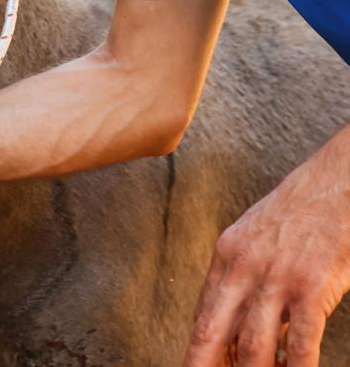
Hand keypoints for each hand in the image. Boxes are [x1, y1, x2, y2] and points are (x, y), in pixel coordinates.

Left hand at [183, 147, 349, 366]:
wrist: (335, 183)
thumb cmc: (299, 215)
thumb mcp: (254, 240)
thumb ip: (241, 279)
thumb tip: (233, 325)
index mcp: (226, 257)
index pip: (203, 316)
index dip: (197, 352)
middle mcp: (243, 268)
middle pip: (213, 333)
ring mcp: (277, 278)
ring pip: (254, 346)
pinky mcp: (312, 286)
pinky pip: (299, 343)